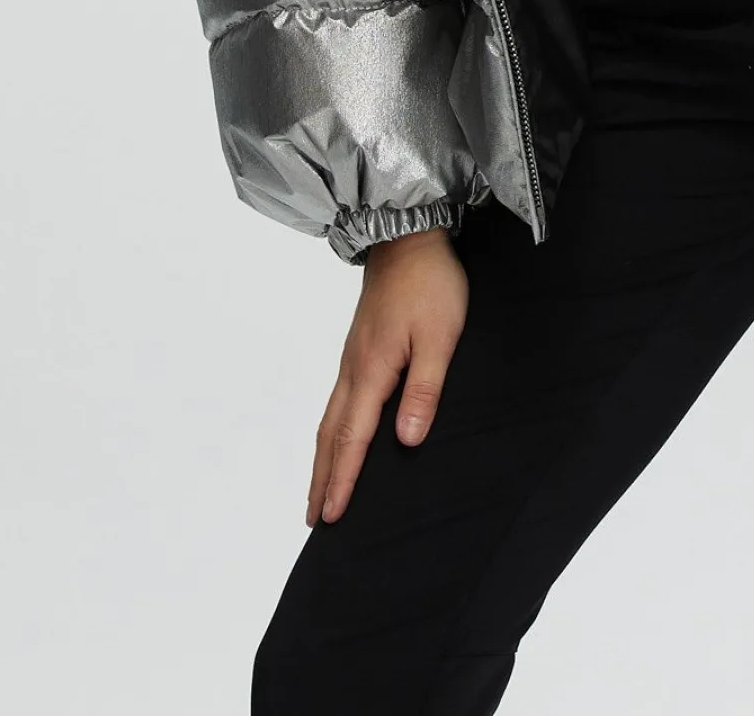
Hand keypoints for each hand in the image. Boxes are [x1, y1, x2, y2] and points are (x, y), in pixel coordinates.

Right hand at [306, 225, 468, 525]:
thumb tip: (406, 439)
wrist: (409, 235)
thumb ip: (425, 388)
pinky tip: (338, 435)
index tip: (332, 516)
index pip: (354, 437)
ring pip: (330, 417)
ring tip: (318, 488)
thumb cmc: (430, 284)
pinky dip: (331, 430)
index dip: (344, 479)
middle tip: (313, 518)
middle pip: (331, 434)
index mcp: (372, 370)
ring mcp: (352, 356)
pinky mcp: (359, 345)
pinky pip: (338, 399)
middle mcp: (354, 368)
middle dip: (322, 477)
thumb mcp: (440, 336)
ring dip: (322, 456)